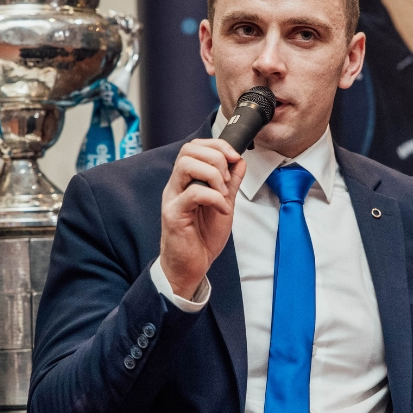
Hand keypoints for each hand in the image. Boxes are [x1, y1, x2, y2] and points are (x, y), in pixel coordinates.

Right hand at [159, 138, 245, 298]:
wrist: (190, 267)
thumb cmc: (201, 238)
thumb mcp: (223, 205)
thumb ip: (230, 183)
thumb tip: (240, 162)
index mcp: (186, 181)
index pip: (194, 146)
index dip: (217, 145)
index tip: (234, 157)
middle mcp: (176, 185)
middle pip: (189, 150)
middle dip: (216, 157)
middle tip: (227, 179)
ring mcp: (173, 198)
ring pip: (186, 165)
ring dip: (213, 175)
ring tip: (223, 193)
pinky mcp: (173, 214)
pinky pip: (193, 193)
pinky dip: (214, 198)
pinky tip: (222, 209)